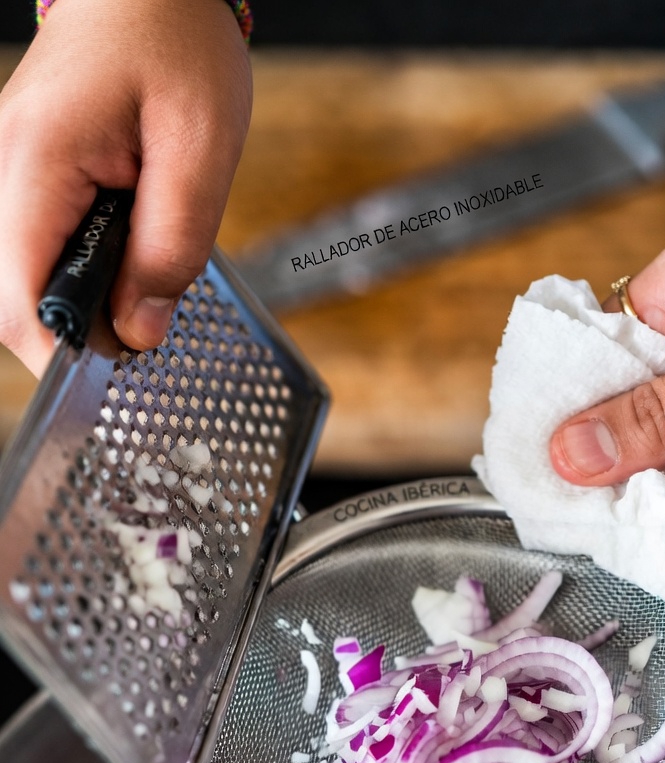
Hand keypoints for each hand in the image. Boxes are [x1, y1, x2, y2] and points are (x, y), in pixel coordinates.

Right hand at [0, 0, 251, 374]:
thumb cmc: (177, 40)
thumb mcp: (201, 150)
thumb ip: (171, 249)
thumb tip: (140, 334)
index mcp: (36, 161)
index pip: (20, 296)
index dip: (63, 351)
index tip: (116, 375)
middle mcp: (5, 168)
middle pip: (13, 298)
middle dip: (76, 333)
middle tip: (144, 330)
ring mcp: (10, 171)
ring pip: (26, 278)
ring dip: (81, 304)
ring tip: (140, 286)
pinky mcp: (29, 176)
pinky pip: (40, 248)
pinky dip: (82, 273)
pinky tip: (124, 260)